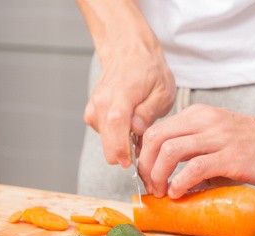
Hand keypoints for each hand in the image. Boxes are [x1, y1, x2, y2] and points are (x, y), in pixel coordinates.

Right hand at [85, 40, 174, 167]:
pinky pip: (105, 135)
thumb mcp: (162, 90)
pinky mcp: (92, 114)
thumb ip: (149, 112)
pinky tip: (130, 123)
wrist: (128, 52)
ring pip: (107, 142)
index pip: (115, 127)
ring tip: (141, 127)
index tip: (131, 163)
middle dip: (127, 152)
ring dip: (124, 143)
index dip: (122, 150)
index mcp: (120, 96)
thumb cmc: (148, 70)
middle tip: (147, 144)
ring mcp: (94, 109)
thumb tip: (137, 130)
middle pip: (108, 143)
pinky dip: (118, 136)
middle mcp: (101, 103)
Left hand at [138, 104, 254, 198]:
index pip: (155, 130)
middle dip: (146, 166)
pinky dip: (180, 183)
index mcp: (198, 115)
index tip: (147, 175)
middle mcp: (205, 122)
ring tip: (164, 192)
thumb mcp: (216, 140)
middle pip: (156, 138)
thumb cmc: (252, 145)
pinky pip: (195, 168)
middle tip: (151, 187)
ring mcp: (219, 138)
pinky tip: (180, 193)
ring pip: (170, 151)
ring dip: (159, 175)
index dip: (144, 156)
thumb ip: (192, 153)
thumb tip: (167, 180)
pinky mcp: (231, 157)